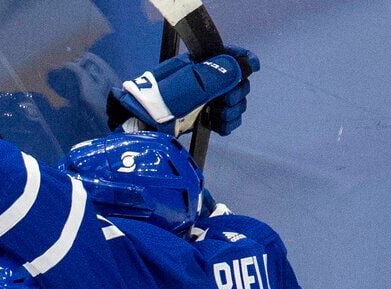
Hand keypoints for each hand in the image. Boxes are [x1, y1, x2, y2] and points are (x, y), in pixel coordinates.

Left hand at [107, 46, 258, 135]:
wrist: (138, 130)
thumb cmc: (156, 104)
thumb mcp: (186, 85)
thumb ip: (215, 75)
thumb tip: (241, 65)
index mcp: (198, 65)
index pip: (228, 56)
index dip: (243, 61)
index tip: (252, 69)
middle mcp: (203, 80)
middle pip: (237, 82)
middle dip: (236, 93)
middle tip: (222, 102)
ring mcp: (203, 100)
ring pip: (234, 102)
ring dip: (232, 110)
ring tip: (216, 117)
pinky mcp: (201, 119)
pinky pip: (226, 119)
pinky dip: (227, 123)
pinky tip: (217, 125)